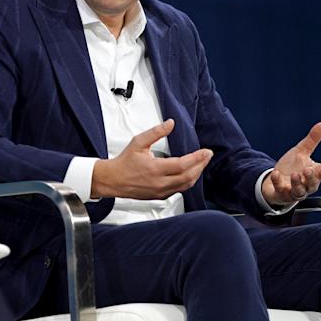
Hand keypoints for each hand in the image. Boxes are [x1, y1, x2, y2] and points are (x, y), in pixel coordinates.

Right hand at [91, 119, 213, 198]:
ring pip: (185, 185)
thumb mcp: (138, 142)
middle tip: (207, 156)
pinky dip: (187, 182)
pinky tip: (189, 174)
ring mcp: (160, 191)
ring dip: (196, 174)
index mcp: (154, 168)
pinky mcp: (159, 196)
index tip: (206, 151)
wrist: (112, 180)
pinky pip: (179, 190)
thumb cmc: (124, 162)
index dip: (197, 158)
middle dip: (201, 165)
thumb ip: (156, 132)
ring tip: (201, 164)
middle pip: (188, 176)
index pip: (182, 164)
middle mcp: (159, 182)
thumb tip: (170, 123)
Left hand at [261, 122, 320, 205]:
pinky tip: (276, 174)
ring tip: (295, 174)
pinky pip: (281, 190)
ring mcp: (294, 191)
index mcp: (314, 173)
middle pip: (313, 184)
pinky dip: (278, 182)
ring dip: (297, 183)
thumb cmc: (293, 166)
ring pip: (299, 191)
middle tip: (307, 169)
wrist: (276, 179)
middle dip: (311, 177)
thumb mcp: (301, 151)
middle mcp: (307, 184)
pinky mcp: (282, 194)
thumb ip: (312, 140)